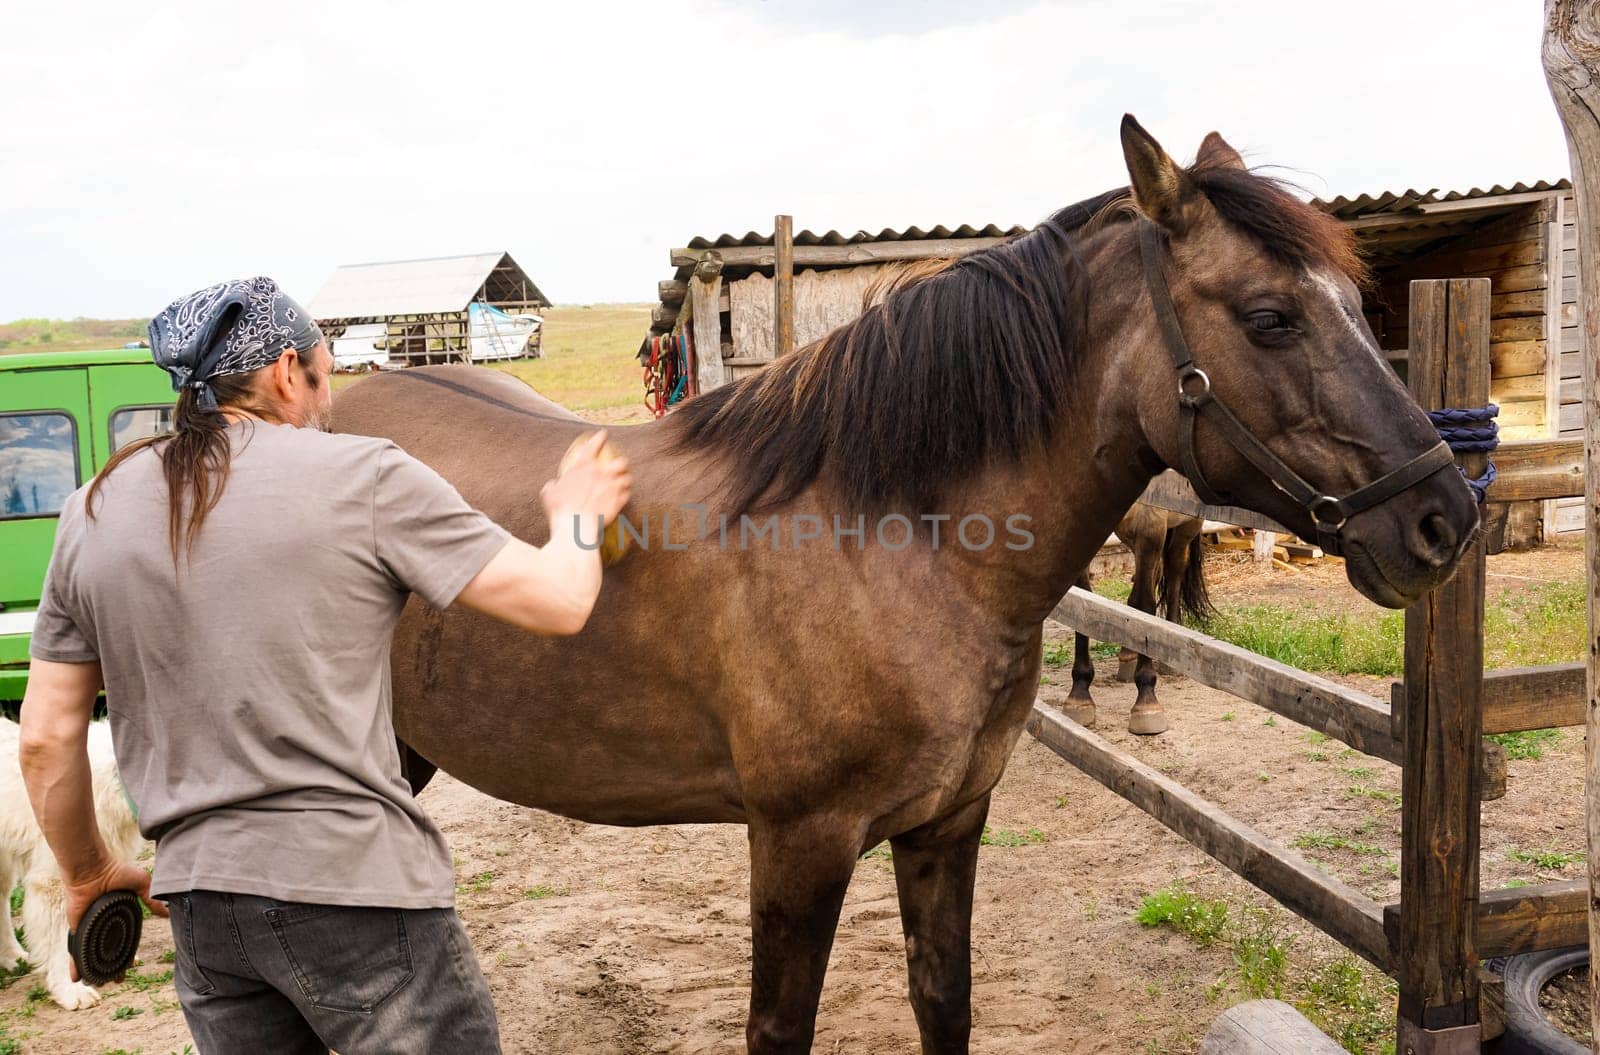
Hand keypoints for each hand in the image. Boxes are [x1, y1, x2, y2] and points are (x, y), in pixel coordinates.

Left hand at [65, 860, 166, 981]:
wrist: (93, 869)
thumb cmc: (117, 872)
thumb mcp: (142, 883)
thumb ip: (153, 898)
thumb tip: (169, 911)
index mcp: (120, 915)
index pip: (125, 940)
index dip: (127, 954)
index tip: (131, 966)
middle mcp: (104, 924)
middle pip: (107, 951)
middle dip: (110, 968)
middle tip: (116, 982)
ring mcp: (89, 928)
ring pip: (91, 954)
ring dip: (93, 970)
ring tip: (97, 985)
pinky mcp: (76, 930)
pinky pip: (75, 950)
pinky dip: (75, 965)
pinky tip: (76, 978)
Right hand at [542, 431, 632, 526]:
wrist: (575, 527)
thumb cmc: (560, 509)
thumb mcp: (548, 494)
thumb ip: (552, 486)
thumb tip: (553, 485)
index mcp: (583, 467)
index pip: (593, 445)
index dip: (599, 437)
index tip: (603, 434)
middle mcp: (602, 474)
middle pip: (620, 461)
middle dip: (621, 461)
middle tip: (618, 464)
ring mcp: (612, 487)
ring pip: (627, 478)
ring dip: (625, 479)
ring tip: (624, 481)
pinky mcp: (619, 502)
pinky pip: (627, 495)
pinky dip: (625, 494)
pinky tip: (624, 496)